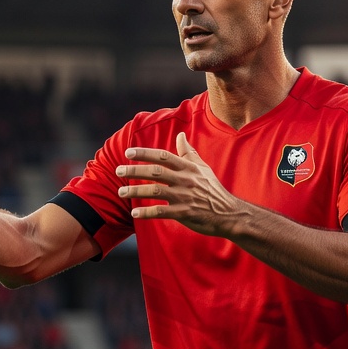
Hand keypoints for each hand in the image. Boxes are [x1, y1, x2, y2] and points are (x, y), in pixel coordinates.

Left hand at [116, 132, 249, 237]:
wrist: (229, 213)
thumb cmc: (213, 190)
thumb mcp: (203, 168)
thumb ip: (188, 152)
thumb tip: (180, 135)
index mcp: (188, 167)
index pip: (163, 156)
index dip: (145, 153)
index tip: (128, 152)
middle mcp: (185, 180)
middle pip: (156, 172)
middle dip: (135, 170)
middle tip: (118, 170)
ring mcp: (185, 197)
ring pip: (156, 191)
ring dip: (136, 191)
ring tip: (121, 191)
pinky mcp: (185, 213)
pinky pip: (162, 211)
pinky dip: (147, 212)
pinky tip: (134, 213)